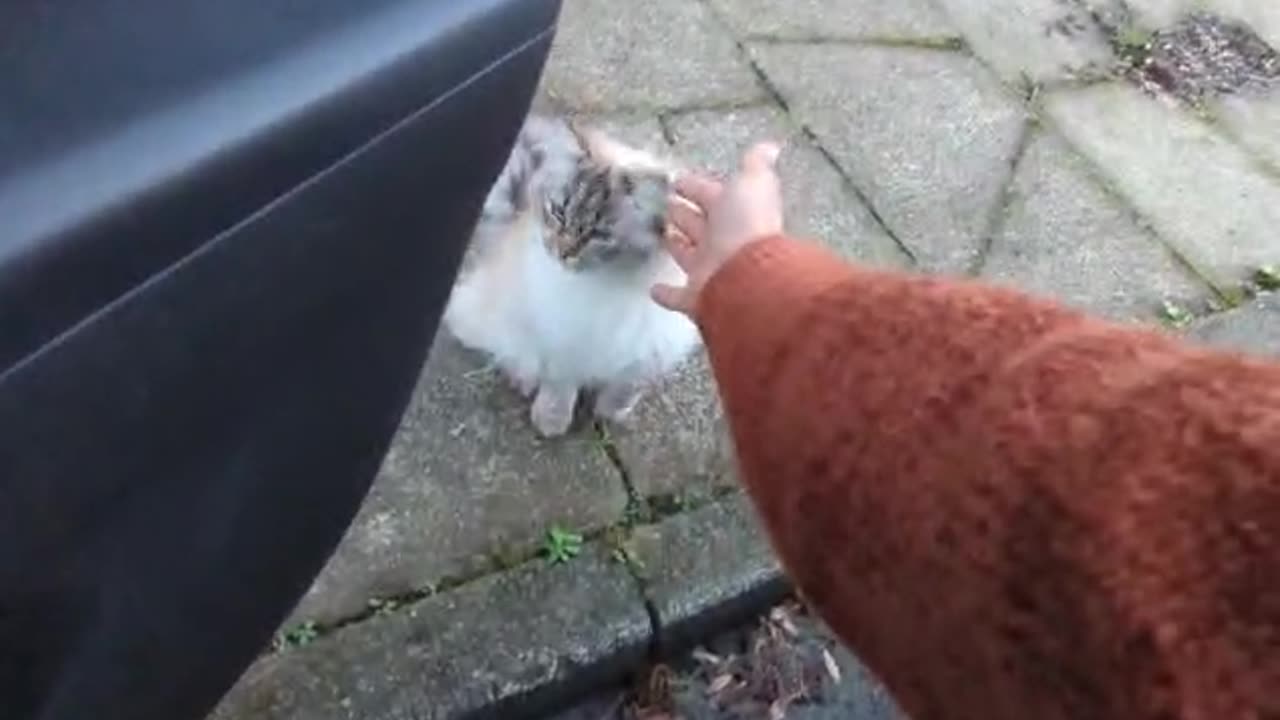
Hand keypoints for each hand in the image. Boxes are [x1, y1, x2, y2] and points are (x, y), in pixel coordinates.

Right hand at [652, 142, 784, 315]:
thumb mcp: (753, 184)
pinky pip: (677, 296)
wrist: (747, 278)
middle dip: (681, 213)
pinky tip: (652, 288)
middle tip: (663, 205)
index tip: (676, 181)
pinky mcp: (695, 298)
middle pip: (697, 224)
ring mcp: (708, 270)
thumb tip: (770, 145)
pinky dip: (665, 293)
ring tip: (658, 234)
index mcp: (732, 212)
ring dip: (675, 245)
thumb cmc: (747, 225)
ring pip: (687, 254)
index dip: (694, 187)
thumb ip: (756, 165)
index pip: (710, 194)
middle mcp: (721, 241)